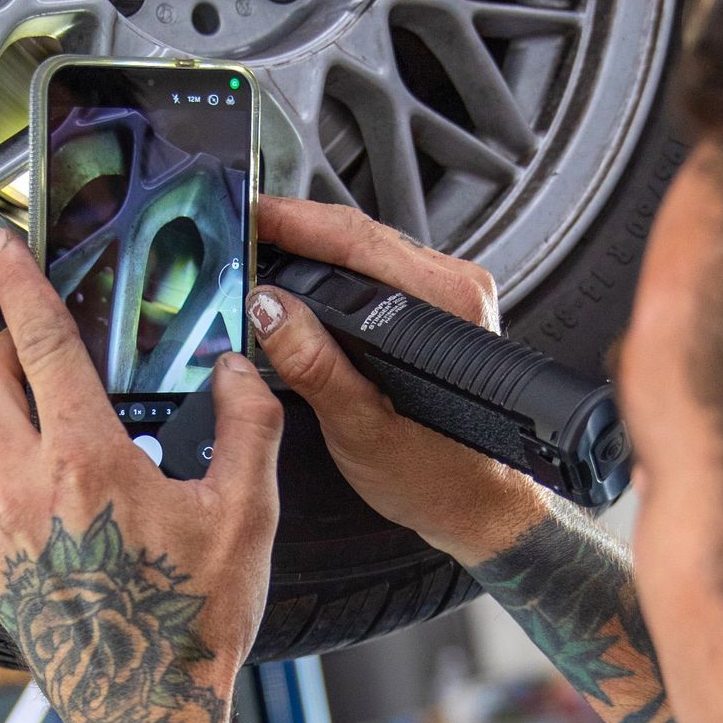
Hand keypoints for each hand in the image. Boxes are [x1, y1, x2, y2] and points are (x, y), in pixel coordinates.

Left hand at [0, 229, 281, 722]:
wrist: (144, 716)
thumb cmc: (195, 621)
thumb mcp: (246, 514)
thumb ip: (246, 424)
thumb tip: (237, 371)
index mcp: (84, 459)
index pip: (36, 342)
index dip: (17, 282)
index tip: (0, 244)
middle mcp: (23, 489)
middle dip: (0, 345)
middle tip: (37, 343)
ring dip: (2, 409)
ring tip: (55, 419)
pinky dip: (8, 475)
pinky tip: (59, 499)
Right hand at [250, 195, 546, 564]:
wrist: (479, 504)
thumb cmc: (436, 475)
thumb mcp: (361, 427)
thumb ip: (314, 364)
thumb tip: (271, 308)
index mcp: (442, 306)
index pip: (355, 239)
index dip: (293, 222)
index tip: (249, 218)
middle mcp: (455, 289)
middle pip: (361, 235)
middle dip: (298, 230)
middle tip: (242, 234)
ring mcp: (451, 295)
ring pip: (369, 251)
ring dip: (317, 250)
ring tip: (264, 255)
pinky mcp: (441, 310)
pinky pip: (380, 273)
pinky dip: (338, 273)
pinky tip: (307, 285)